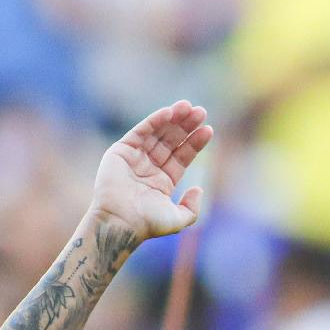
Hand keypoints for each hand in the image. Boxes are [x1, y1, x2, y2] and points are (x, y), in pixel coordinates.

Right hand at [88, 101, 212, 240]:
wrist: (120, 222)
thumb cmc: (148, 223)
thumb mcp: (178, 219)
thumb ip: (192, 207)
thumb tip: (199, 189)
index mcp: (163, 181)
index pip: (182, 156)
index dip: (195, 142)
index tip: (208, 129)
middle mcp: (149, 167)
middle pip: (172, 141)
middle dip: (186, 126)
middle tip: (201, 111)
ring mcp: (135, 158)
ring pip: (158, 133)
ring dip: (173, 119)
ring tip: (188, 106)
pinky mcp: (121, 151)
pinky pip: (140, 132)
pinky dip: (154, 121)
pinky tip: (169, 112)